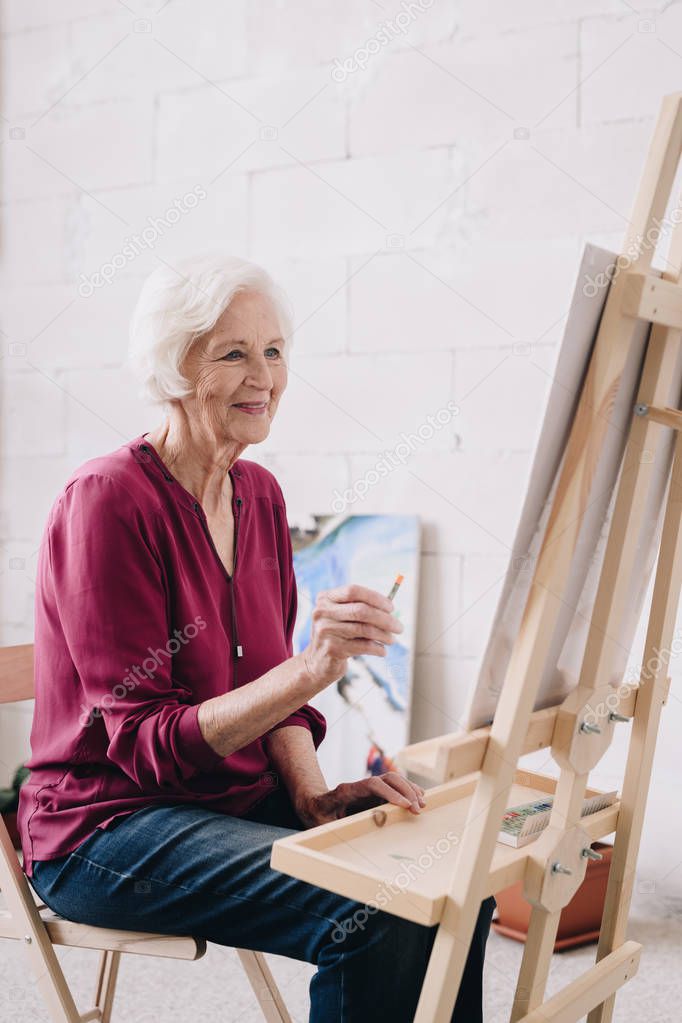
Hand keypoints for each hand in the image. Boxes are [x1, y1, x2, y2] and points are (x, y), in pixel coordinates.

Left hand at [295, 772, 425, 827]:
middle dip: (405, 790)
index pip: (372, 785)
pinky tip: (419, 798)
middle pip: (387, 778)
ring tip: (422, 804)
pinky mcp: (375, 793)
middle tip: (418, 808)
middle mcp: (360, 785)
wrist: (313, 803)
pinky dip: (408, 790)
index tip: (405, 805)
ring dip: (409, 789)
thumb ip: (330, 826)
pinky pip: (394, 786)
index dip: (390, 793)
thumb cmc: (316, 815)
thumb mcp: (319, 822)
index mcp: (346, 790)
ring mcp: (368, 787)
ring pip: (393, 779)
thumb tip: (344, 836)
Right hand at [302, 583, 403, 690]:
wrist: (317, 662)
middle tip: (399, 627)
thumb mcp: (342, 617)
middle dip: (385, 619)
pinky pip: (363, 646)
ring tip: (392, 640)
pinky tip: (382, 650)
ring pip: (364, 629)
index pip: (353, 591)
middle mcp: (322, 612)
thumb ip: (362, 608)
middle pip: (361, 610)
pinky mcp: (332, 649)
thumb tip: (390, 609)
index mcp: (325, 598)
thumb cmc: (337, 635)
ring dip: (384, 635)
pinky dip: (377, 648)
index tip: (391, 608)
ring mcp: (326, 631)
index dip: (375, 598)